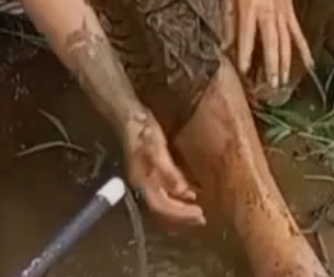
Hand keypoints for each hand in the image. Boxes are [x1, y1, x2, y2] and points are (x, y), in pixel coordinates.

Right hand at [121, 108, 204, 227]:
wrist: (130, 115)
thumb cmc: (143, 129)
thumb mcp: (156, 147)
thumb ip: (168, 170)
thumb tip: (182, 191)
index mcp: (142, 182)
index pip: (161, 207)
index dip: (180, 214)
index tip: (199, 214)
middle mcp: (143, 186)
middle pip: (163, 209)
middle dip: (183, 216)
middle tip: (202, 218)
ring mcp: (147, 180)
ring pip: (165, 202)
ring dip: (181, 209)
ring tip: (199, 211)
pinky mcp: (152, 173)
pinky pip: (166, 192)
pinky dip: (179, 197)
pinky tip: (191, 193)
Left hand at [222, 0, 313, 89]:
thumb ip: (227, 21)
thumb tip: (224, 46)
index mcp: (249, 7)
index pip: (247, 34)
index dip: (246, 52)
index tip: (245, 70)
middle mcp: (267, 12)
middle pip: (271, 41)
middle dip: (271, 64)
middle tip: (271, 85)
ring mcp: (282, 12)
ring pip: (285, 41)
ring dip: (285, 62)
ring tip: (284, 81)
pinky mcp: (291, 11)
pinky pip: (297, 33)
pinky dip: (303, 49)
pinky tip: (309, 64)